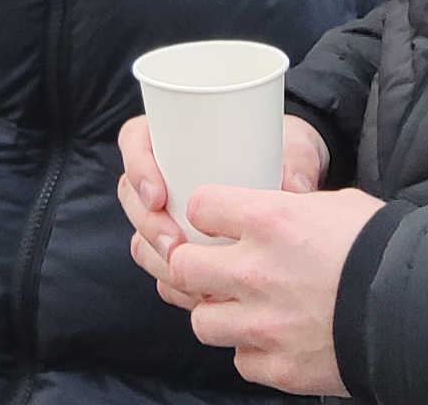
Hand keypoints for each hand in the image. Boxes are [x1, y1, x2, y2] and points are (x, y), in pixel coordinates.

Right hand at [120, 114, 327, 306]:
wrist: (294, 176)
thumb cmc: (283, 148)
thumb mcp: (292, 145)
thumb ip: (294, 161)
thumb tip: (293, 185)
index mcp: (175, 135)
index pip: (136, 143)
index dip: (138, 169)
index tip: (158, 194)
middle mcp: (165, 174)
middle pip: (133, 198)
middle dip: (147, 225)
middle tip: (173, 243)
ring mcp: (170, 212)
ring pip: (141, 235)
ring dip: (156, 257)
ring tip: (183, 273)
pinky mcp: (182, 244)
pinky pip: (162, 265)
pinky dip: (172, 281)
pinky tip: (193, 293)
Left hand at [156, 179, 381, 397]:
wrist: (421, 311)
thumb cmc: (386, 251)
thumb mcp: (339, 207)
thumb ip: (295, 210)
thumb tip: (281, 208)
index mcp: (270, 221)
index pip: (200, 206)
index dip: (206, 213)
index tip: (215, 220)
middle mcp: (255, 272)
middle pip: (182, 267)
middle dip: (192, 265)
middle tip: (211, 266)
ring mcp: (263, 324)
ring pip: (202, 321)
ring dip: (218, 312)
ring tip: (241, 307)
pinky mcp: (279, 367)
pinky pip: (241, 360)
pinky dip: (252, 351)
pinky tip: (272, 339)